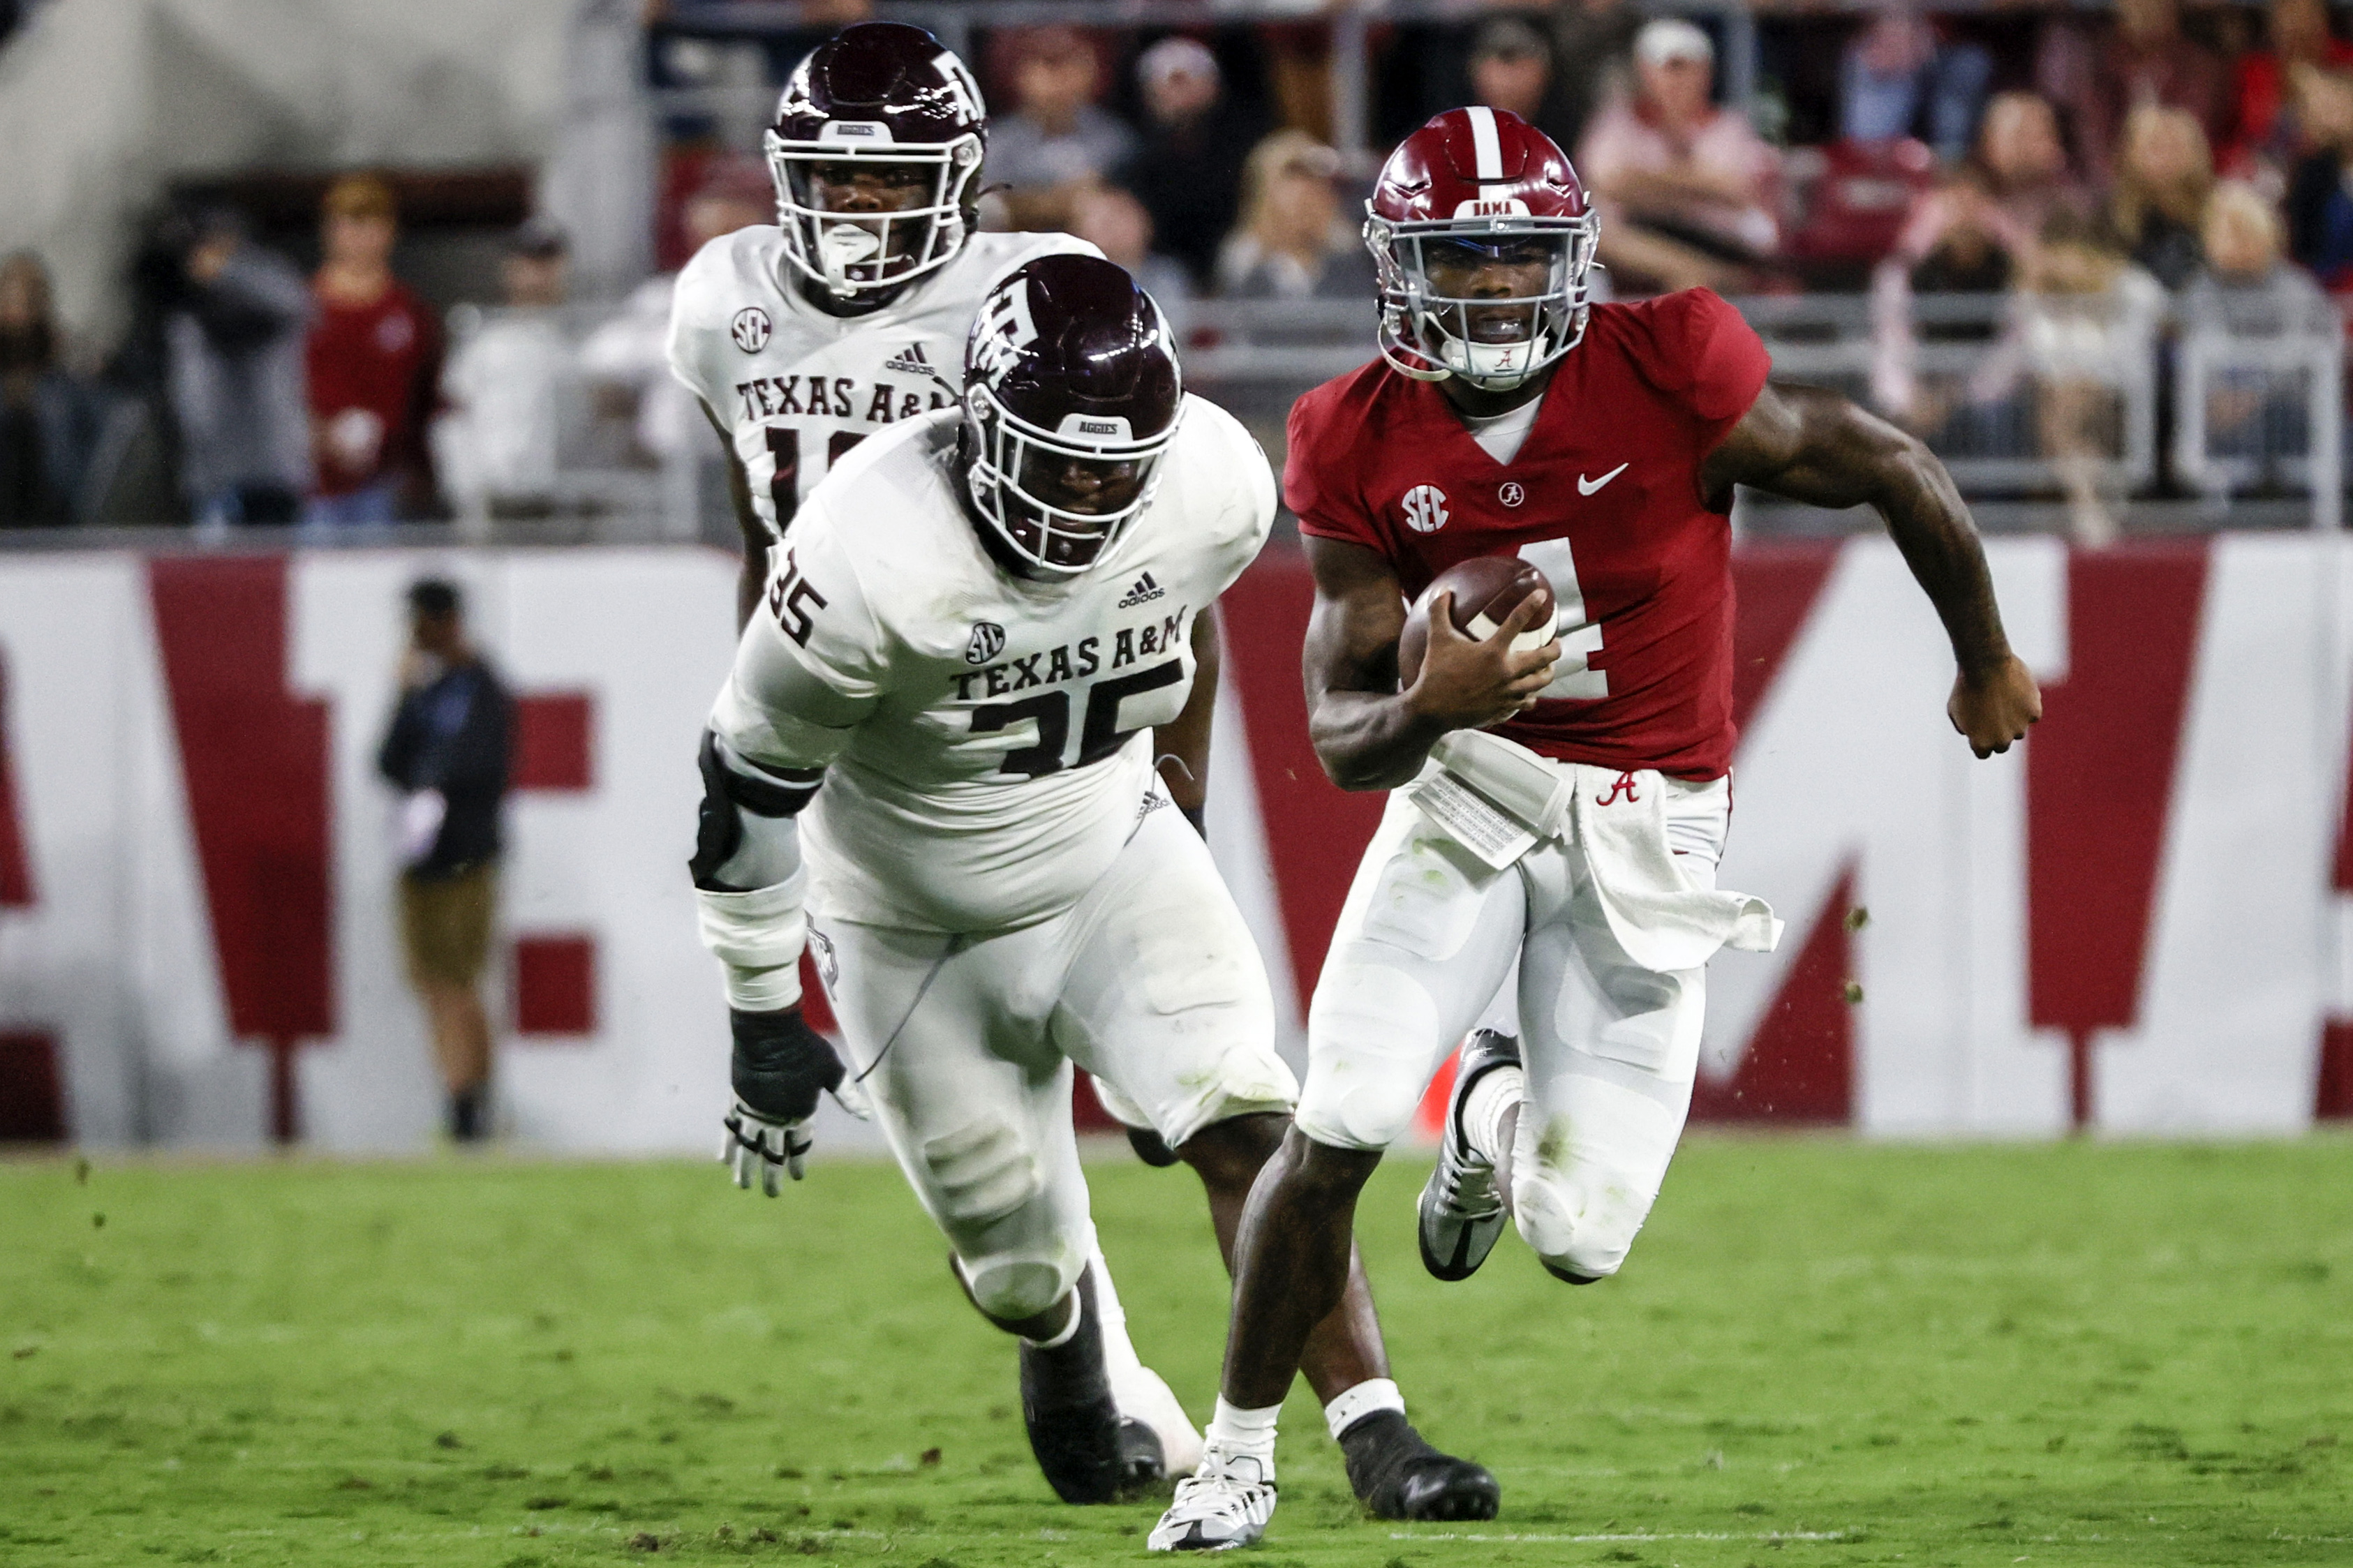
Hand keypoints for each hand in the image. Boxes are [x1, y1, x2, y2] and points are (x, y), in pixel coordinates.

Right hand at [722, 1005, 847, 1193]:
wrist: (768, 1031)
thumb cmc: (804, 1047)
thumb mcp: (831, 1069)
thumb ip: (846, 1095)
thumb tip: (867, 1116)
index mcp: (800, 1111)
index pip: (800, 1144)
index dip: (798, 1161)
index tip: (797, 1176)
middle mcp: (776, 1117)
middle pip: (773, 1153)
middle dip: (772, 1175)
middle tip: (772, 1193)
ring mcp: (754, 1110)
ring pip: (749, 1146)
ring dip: (746, 1168)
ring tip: (743, 1186)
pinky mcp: (736, 1100)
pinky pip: (730, 1128)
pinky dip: (728, 1144)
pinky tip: (724, 1160)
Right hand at [1405, 590, 1559, 732]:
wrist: (1432, 710)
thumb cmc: (1435, 672)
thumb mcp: (1437, 639)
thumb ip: (1439, 613)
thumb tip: (1441, 591)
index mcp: (1493, 652)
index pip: (1517, 621)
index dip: (1531, 605)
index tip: (1542, 595)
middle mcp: (1506, 672)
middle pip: (1543, 658)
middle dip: (1555, 648)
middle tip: (1556, 643)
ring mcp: (1507, 693)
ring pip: (1540, 683)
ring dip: (1547, 674)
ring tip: (1548, 669)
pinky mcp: (1504, 709)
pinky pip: (1525, 703)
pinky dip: (1529, 697)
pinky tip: (1528, 695)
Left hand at [1948, 654, 2040, 757]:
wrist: (1985, 665)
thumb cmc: (1965, 687)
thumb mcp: (1954, 711)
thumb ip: (1965, 728)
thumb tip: (1974, 734)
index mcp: (1981, 744)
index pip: (1984, 753)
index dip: (1981, 740)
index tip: (1979, 727)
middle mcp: (2002, 741)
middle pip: (2002, 745)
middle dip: (1997, 733)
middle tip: (1991, 713)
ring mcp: (2020, 727)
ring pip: (2019, 730)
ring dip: (2013, 720)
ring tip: (2002, 698)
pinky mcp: (2034, 713)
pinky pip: (2032, 714)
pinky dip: (2027, 706)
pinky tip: (2016, 691)